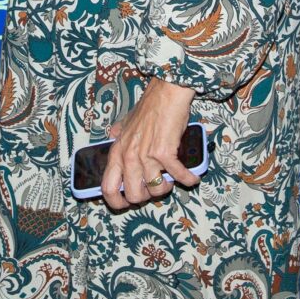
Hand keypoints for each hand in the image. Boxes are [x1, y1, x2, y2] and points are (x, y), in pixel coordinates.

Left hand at [98, 79, 196, 212]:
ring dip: (166, 188)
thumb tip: (112, 135)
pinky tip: (191, 177)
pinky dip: (188, 179)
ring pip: (156, 189)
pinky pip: (178, 176)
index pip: (107, 187)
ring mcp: (146, 156)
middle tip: (154, 188)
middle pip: (133, 195)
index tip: (126, 204)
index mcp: (117, 152)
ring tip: (171, 180)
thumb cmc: (149, 107)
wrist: (166, 94)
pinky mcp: (165, 153)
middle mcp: (129, 157)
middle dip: (146, 197)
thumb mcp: (126, 121)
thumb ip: (118, 132)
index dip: (116, 202)